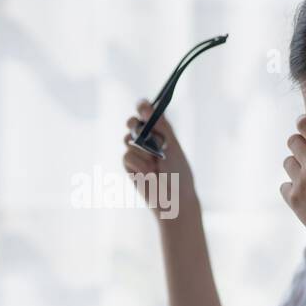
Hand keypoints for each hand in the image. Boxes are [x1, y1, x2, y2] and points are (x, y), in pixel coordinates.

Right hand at [122, 100, 195, 219]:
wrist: (174, 200)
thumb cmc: (179, 174)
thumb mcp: (173, 146)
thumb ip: (161, 125)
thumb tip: (145, 105)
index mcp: (162, 133)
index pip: (149, 115)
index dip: (143, 108)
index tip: (142, 105)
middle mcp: (148, 141)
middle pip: (133, 123)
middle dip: (134, 123)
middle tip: (137, 126)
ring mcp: (138, 154)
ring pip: (129, 141)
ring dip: (141, 150)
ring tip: (155, 164)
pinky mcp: (130, 167)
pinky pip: (127, 156)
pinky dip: (138, 164)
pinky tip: (148, 173)